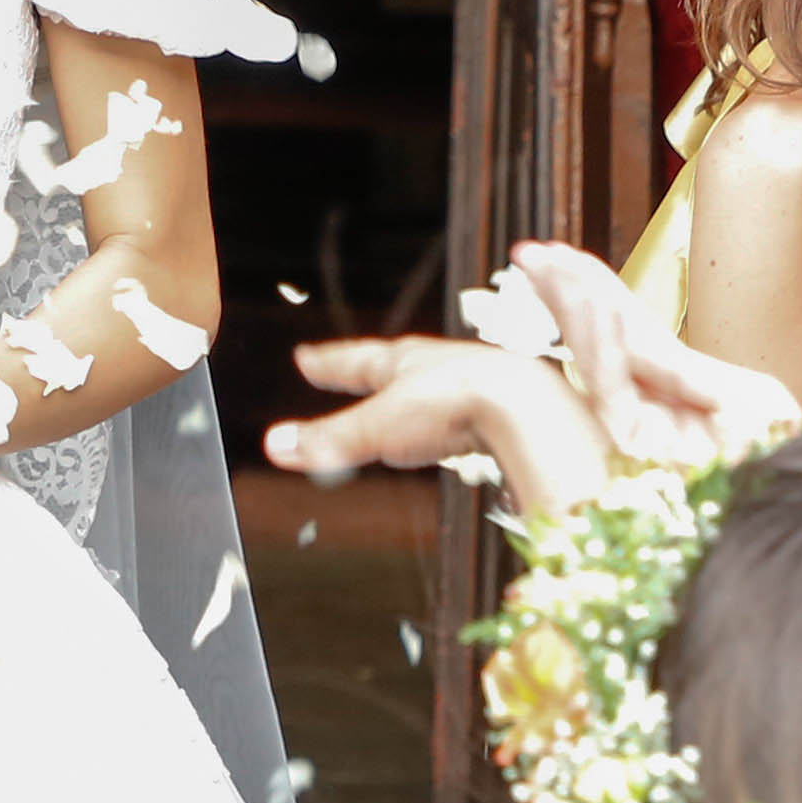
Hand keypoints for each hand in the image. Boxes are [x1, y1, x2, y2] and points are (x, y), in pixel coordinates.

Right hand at [265, 335, 615, 517]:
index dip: (329, 363)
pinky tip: (452, 436)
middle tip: (346, 370)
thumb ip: (328, 441)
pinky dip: (448, 421)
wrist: (525, 406)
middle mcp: (436, 367)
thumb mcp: (377, 428)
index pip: (353, 360)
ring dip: (412, 393)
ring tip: (398, 404)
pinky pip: (465, 412)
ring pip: (433, 386)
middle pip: (394, 367)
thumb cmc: (455, 404)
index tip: (307, 358)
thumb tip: (276, 445)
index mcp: (401, 362)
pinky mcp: (501, 411)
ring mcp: (472, 385)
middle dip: (369, 372)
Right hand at [505, 241, 801, 465]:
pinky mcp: (637, 449)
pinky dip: (607, 345)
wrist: (795, 503)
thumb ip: (688, 369)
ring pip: (596, 356)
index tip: (562, 253)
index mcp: (673, 390)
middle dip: (564, 291)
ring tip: (550, 267)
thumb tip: (636, 343)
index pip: (625, 328)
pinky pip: (615, 387)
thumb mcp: (752, 399)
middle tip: (530, 253)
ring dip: (574, 307)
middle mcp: (647, 407)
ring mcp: (638, 428)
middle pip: (599, 337)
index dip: (594, 288)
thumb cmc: (783, 460)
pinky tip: (599, 309)